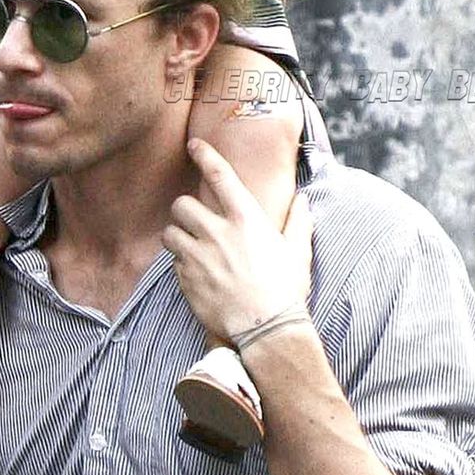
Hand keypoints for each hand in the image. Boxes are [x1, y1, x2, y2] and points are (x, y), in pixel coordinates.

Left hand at [161, 138, 311, 340]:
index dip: (204, 155)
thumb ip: (298, 223)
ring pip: (170, 233)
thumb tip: (304, 203)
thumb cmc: (285, 290)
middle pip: (181, 204)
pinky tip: (197, 274)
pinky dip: (181, 265)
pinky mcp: (185, 279)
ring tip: (190, 247)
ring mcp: (198, 255)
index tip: (193, 145)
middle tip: (193, 221)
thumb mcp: (297, 252)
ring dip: (177, 237)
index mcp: (245, 219)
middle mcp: (217, 232)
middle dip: (183, 211)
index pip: (219, 175)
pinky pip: (173, 263)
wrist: (265, 329)